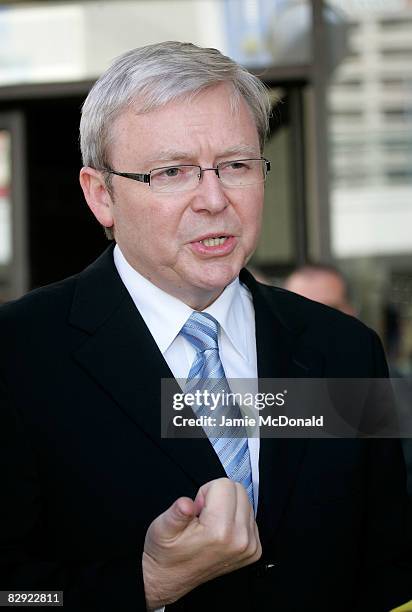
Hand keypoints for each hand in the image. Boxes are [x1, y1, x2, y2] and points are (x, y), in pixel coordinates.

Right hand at [142, 478, 260, 608]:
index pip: (224, 484)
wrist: (171, 579)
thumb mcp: (162, 528)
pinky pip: (250, 517)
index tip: (197, 509)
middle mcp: (240, 539)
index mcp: (219, 531)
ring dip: (229, 506)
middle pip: (238, 490)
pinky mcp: (254, 550)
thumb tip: (186, 504)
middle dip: (219, 495)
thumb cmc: (167, 552)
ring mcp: (250, 546)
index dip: (205, 492)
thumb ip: (176, 513)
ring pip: (246, 501)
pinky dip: (236, 517)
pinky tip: (221, 530)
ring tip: (211, 523)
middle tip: (203, 515)